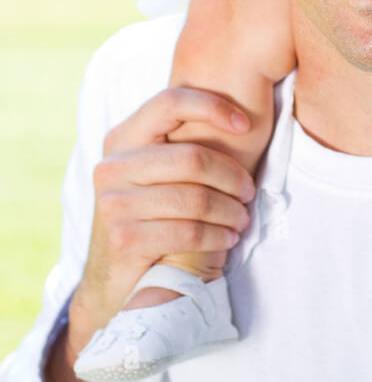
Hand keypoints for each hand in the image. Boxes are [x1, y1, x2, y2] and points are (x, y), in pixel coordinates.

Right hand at [68, 88, 256, 352]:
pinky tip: (227, 239)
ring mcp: (113, 203)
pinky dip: (217, 236)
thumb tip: (242, 121)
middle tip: (249, 193)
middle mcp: (112, 167)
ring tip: (242, 219)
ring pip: (195, 198)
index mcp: (122, 138)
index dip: (212, 106)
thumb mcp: (156, 174)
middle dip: (232, 176)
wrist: (113, 280)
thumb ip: (181, 145)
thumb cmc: (150, 217)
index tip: (245, 124)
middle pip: (192, 157)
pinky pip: (188, 231)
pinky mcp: (123, 238)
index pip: (170, 102)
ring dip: (230, 211)